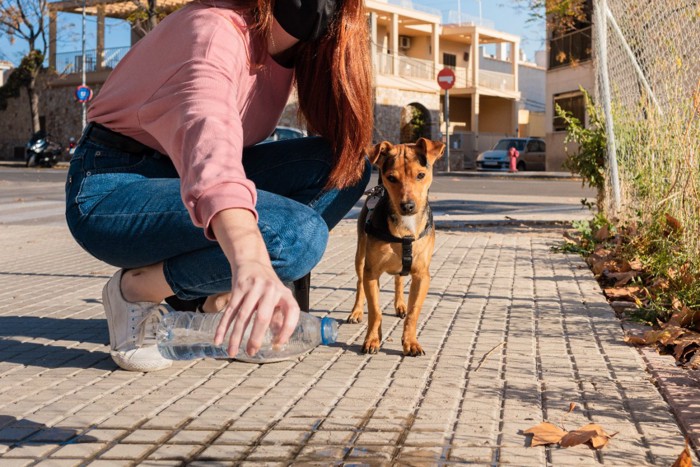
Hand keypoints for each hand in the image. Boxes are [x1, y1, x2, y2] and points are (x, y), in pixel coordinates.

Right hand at [210, 209, 300, 356]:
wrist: (252, 261)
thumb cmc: (268, 285)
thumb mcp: (279, 297)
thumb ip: (279, 317)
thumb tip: (277, 343)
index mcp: (284, 293)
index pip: (292, 313)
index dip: (287, 330)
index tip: (278, 344)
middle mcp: (270, 290)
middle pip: (262, 317)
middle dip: (256, 338)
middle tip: (251, 353)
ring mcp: (253, 288)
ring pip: (243, 317)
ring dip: (236, 337)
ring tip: (232, 353)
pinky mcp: (238, 288)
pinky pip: (230, 311)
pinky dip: (223, 327)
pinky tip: (218, 340)